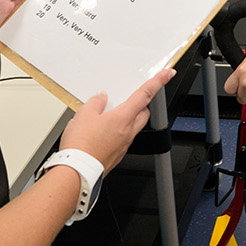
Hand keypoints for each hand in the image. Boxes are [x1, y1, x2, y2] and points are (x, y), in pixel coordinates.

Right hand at [59, 69, 174, 171]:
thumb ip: (95, 103)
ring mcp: (124, 145)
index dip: (158, 82)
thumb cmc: (81, 145)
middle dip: (140, 105)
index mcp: (123, 118)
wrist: (77, 171)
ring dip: (127, 120)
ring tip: (108, 118)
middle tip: (128, 100)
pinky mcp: (116, 156)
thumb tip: (101, 98)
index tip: (168, 74)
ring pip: (134, 128)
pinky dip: (117, 134)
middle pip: (143, 113)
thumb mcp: (83, 114)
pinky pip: (122, 140)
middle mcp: (128, 132)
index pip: (145, 94)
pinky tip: (101, 134)